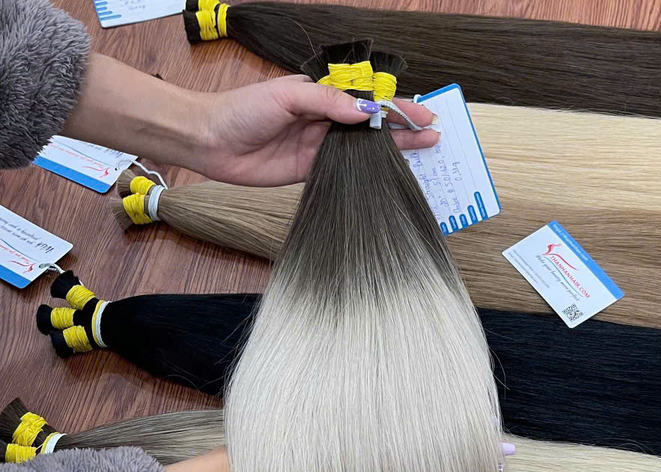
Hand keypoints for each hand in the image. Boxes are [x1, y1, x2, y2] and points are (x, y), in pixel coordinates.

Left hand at [64, 56, 438, 188]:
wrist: (211, 141)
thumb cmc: (243, 110)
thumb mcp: (286, 95)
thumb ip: (326, 102)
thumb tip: (364, 114)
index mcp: (321, 95)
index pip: (367, 100)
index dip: (395, 107)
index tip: (422, 115)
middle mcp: (325, 119)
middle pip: (373, 125)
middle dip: (403, 129)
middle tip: (435, 135)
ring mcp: (320, 146)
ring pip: (365, 148)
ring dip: (393, 151)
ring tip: (425, 152)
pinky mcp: (312, 170)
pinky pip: (347, 170)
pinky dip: (369, 171)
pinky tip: (389, 173)